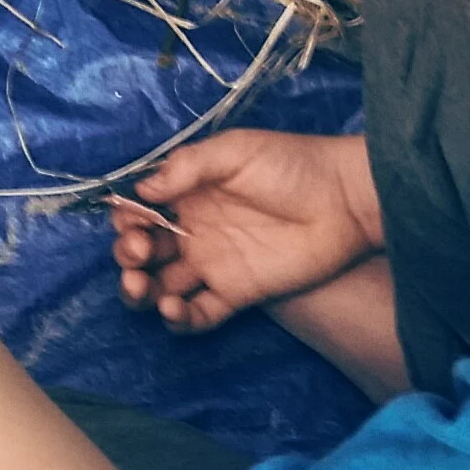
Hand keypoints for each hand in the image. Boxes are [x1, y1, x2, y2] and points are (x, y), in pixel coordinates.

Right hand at [111, 129, 381, 331]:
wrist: (344, 199)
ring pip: (161, 286)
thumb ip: (188, 167)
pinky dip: (178, 318)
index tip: (130, 221)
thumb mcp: (235, 151)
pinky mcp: (236, 294)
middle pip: (143, 251)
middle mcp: (193, 230)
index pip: (140, 210)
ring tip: (142, 288)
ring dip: (139, 291)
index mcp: (188, 192)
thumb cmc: (289, 164)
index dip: (126, 218)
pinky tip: (174, 309)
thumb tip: (142, 190)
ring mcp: (213, 264)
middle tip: (139, 252)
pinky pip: (199, 313)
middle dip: (127, 255)